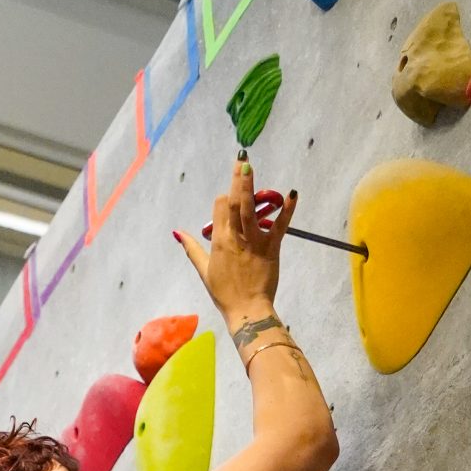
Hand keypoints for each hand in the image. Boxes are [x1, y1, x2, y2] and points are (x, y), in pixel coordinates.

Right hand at [175, 156, 296, 324]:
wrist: (246, 312)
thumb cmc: (224, 294)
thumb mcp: (204, 270)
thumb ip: (192, 249)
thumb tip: (178, 233)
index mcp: (219, 242)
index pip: (219, 208)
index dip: (222, 198)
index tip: (227, 196)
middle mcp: (235, 238)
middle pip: (233, 202)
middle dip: (236, 179)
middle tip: (241, 159)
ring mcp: (254, 242)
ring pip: (250, 209)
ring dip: (250, 187)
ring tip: (249, 166)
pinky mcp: (272, 248)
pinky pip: (280, 226)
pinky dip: (287, 210)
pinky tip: (292, 194)